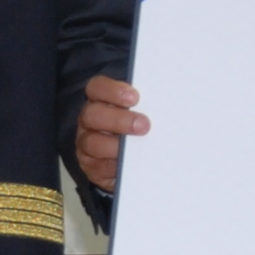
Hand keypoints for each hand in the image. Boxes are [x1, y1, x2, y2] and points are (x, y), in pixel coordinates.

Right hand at [73, 76, 145, 195]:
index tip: (135, 97)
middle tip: (143, 125)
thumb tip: (168, 103)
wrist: (131, 160)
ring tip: (138, 148)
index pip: (97, 87)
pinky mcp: (90, 166)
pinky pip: (98, 167)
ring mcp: (86, 144)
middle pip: (92, 114)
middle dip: (118, 120)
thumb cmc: (138, 128)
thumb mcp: (141, 112)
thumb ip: (147, 106)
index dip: (112, 91)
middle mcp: (89, 120)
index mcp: (99, 100)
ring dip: (116, 145)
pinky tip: (132, 164)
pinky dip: (115, 166)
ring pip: (91, 142)